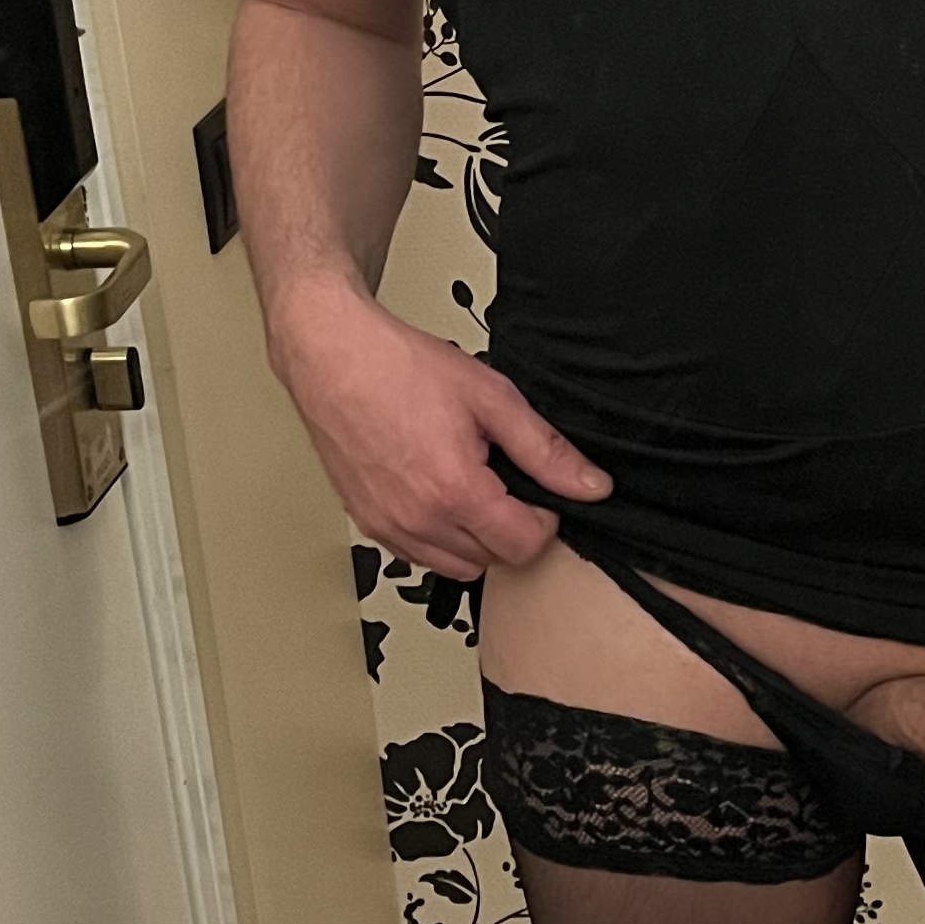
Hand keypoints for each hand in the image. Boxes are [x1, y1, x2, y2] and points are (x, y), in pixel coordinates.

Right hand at [268, 273, 608, 578]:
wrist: (333, 356)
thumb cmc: (399, 368)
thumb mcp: (491, 397)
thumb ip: (545, 450)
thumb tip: (590, 485)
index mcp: (454, 490)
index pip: (524, 546)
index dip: (544, 520)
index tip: (538, 494)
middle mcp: (417, 519)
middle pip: (492, 561)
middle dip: (510, 529)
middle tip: (504, 483)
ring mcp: (387, 526)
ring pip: (455, 567)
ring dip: (475, 540)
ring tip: (471, 489)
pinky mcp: (366, 523)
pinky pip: (417, 556)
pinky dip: (438, 540)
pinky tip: (438, 497)